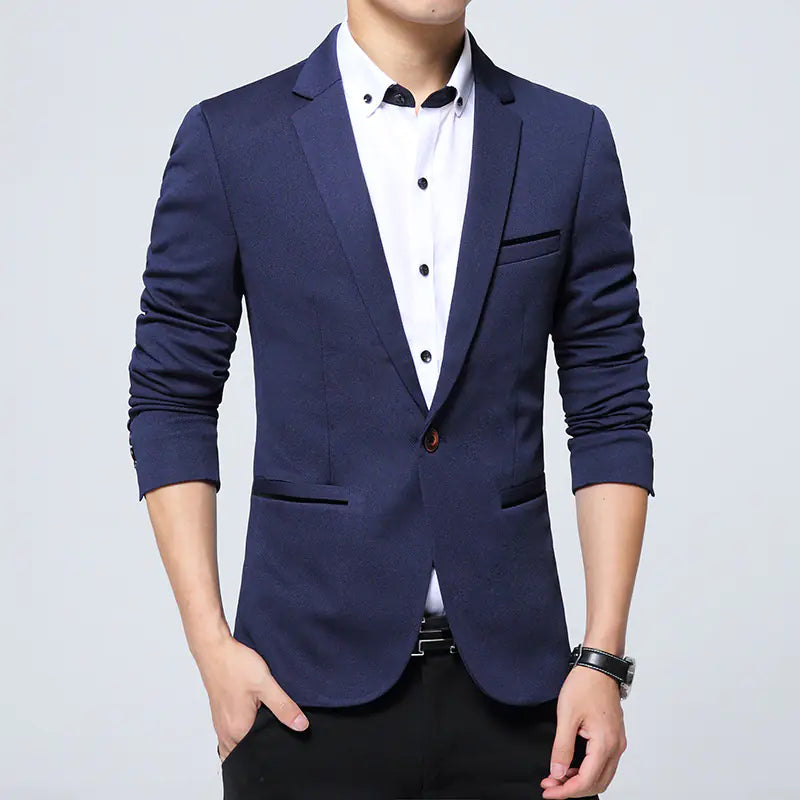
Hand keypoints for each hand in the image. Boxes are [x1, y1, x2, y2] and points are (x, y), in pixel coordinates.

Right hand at [194, 634, 309, 761]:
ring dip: (250, 736)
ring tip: (264, 719)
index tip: (282, 737)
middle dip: (260, 745)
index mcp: (237, 731)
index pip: (256, 754)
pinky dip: (242, 728)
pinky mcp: (220, 713)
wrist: (214, 649)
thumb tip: (300, 725)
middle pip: (245, 752)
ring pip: (237, 742)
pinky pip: (232, 731)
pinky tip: (253, 713)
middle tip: (275, 726)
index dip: (271, 747)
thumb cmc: (235, 665)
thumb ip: (284, 707)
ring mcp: (220, 723)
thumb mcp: (266, 685)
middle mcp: (225, 732)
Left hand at [540, 664, 626, 797]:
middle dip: (572, 789)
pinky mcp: (614, 736)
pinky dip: (587, 770)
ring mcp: (617, 742)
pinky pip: (603, 763)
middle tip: (551, 786)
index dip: (566, 791)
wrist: (599, 666)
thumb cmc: (585, 685)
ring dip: (580, 781)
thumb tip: (558, 772)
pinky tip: (571, 766)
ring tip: (557, 777)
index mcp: (605, 744)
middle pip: (596, 783)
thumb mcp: (566, 716)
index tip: (549, 791)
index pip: (586, 781)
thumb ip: (562, 748)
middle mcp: (616, 746)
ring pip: (601, 775)